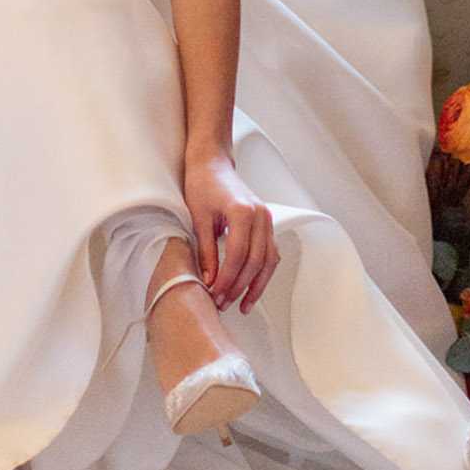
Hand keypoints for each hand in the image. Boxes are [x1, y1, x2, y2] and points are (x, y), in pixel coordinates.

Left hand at [183, 150, 278, 313]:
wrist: (211, 163)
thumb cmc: (202, 184)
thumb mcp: (198, 218)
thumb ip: (206, 251)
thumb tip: (210, 281)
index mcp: (243, 212)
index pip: (238, 255)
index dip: (227, 279)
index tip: (215, 294)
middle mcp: (260, 215)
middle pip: (255, 261)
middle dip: (240, 286)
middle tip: (223, 303)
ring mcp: (266, 219)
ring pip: (268, 260)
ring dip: (257, 285)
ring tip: (243, 305)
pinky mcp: (266, 223)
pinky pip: (270, 252)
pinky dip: (263, 272)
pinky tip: (253, 287)